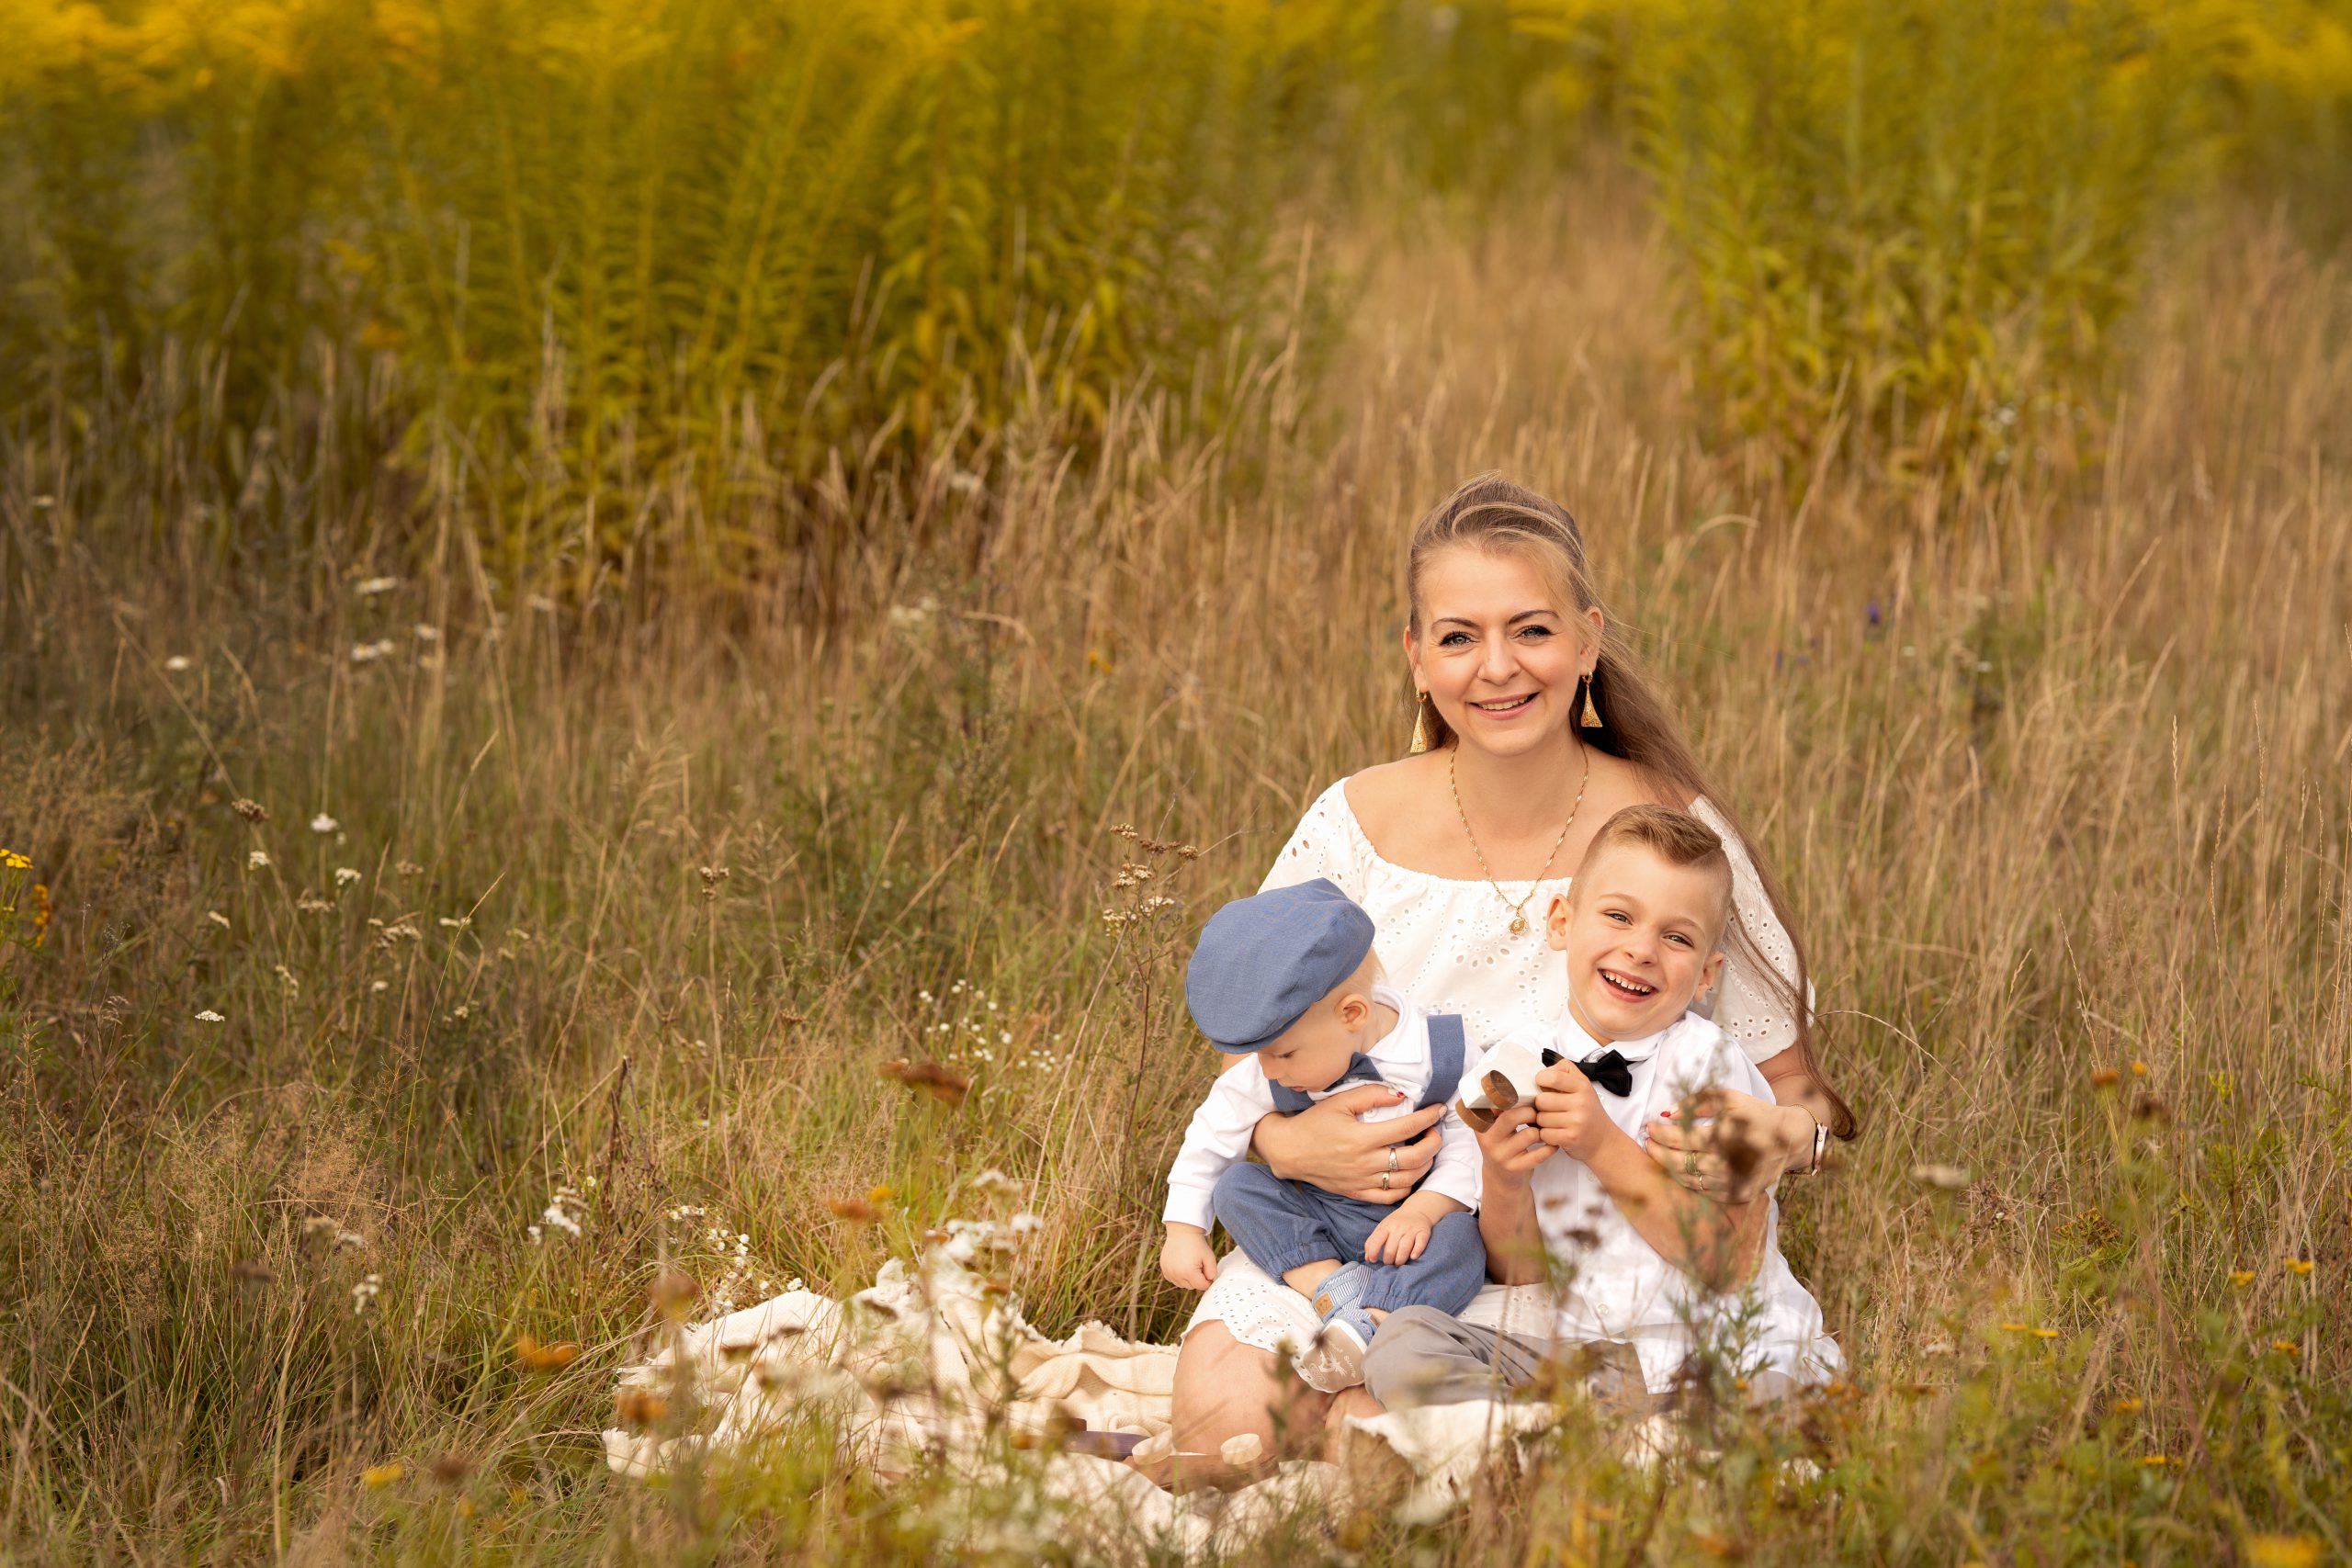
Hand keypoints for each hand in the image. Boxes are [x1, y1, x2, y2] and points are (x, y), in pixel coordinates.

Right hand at [1160, 1225, 1218, 1290]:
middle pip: (1191, 1286)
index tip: (1208, 1272)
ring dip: (1187, 1279)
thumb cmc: (1197, 1244)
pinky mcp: (1164, 1269)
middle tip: (1198, 1265)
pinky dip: (1178, 1276)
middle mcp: (1177, 1274)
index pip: (1201, 1286)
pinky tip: (1182, 1265)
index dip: (1207, 1281)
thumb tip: (1208, 1281)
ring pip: (1181, 1284)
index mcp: (1189, 1272)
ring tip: (1190, 1264)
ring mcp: (1168, 1272)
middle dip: (1197, 1279)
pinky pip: (1173, 1279)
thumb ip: (1212, 1273)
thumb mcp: (1210, 1257)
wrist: (1182, 1232)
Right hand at [1253, 1082, 1442, 1205]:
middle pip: (1414, 1158)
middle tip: (1435, 1132)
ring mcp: (1362, 1181)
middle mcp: (1365, 1162)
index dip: (1428, 1118)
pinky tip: (1410, 1172)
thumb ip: (1372, 1095)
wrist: (1290, 1151)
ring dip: (1425, 1164)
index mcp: (1361, 1137)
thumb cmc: (1314, 1123)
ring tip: (1426, 1150)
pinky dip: (1408, 1186)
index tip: (1439, 1110)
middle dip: (1433, 1143)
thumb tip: (1401, 1095)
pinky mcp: (1358, 1193)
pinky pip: (1391, 1197)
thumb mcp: (1340, 1101)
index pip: (1407, 1127)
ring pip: (1407, 1180)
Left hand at [1364, 1207, 1432, 1264]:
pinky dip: (1417, 1251)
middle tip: (1389, 1264)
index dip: (1373, 1252)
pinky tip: (1413, 1257)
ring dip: (1400, 1259)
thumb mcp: (1383, 1227)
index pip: (1377, 1240)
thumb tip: (1367, 1258)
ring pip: (1404, 1247)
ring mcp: (1411, 1230)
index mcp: (1386, 1226)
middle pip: (1391, 1248)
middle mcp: (1398, 1228)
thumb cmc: (1396, 1222)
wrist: (1417, 1210)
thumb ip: (1373, 1241)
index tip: (1372, 1260)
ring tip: (1398, 1263)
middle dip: (1388, 1260)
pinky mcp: (1423, 1232)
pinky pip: (1420, 1243)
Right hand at [1468, 1096, 1552, 1185]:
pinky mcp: (1515, 1168)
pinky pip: (1539, 1154)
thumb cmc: (1503, 1145)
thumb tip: (1515, 1084)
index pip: (1493, 1103)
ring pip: (1529, 1134)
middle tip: (1536, 1113)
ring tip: (1543, 1130)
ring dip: (1541, 1130)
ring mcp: (1501, 1155)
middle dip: (1530, 1112)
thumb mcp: (1495, 1128)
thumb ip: (1500, 1110)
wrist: (1501, 1179)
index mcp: (1482, 1124)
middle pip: (1511, 1116)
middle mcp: (1488, 1139)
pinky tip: (1551, 1144)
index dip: (1511, 1096)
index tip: (1523, 1093)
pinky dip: (1549, 1147)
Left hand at [1532, 1062, 1611, 1160]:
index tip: (1541, 1084)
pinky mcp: (1571, 1138)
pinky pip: (1544, 1134)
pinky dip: (1546, 1135)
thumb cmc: (1588, 1112)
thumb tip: (1543, 1072)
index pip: (1554, 1077)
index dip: (1541, 1079)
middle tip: (1549, 1109)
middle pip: (1542, 1100)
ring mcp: (1577, 1121)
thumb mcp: (1582, 1086)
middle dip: (1540, 1105)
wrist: (1604, 1140)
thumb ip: (1563, 1073)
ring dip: (1543, 1122)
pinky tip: (1555, 1132)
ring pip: (1541, 1118)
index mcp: (1582, 1086)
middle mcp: (1581, 1103)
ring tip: (1554, 1122)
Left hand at [1646, 1090, 1802, 1202]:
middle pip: (1682, 1163)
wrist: (1789, 1140)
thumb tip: (1668, 1112)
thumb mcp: (1730, 1098)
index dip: (1661, 1134)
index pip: (1683, 1139)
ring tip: (1657, 1155)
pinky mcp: (1737, 1195)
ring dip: (1668, 1168)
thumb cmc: (1755, 1115)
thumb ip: (1697, 1102)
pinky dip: (1687, 1181)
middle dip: (1659, 1152)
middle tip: (1647, 1142)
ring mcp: (1733, 1184)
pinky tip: (1677, 1169)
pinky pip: (1703, 1191)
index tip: (1649, 1126)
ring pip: (1689, 1181)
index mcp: (1726, 1137)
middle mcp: (1729, 1164)